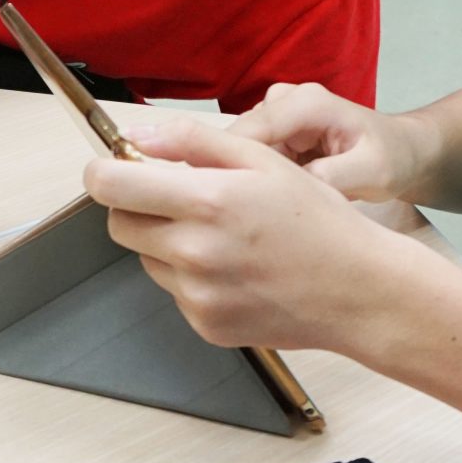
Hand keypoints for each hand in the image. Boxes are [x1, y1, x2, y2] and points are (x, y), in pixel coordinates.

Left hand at [83, 119, 421, 353]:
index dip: (103, 171)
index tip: (112, 167)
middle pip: (121, 224)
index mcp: (208, 202)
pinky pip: (176, 292)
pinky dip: (193, 277)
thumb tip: (135, 137)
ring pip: (148, 258)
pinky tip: (237, 269)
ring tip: (223, 236)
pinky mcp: (205, 326)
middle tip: (181, 198)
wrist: (358, 291)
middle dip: (137, 205)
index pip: (112, 186)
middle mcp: (195, 253)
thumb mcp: (262, 160)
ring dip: (168, 242)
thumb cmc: (318, 219)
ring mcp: (198, 296)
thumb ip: (192, 141)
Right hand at [229, 80, 434, 201]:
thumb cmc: (393, 157)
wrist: (403, 151)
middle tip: (255, 218)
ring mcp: (277, 116)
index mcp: (307, 102)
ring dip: (251, 182)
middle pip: (239, 141)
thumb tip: (290, 188)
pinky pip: (251, 160)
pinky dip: (259, 182)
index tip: (226, 203)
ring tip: (275, 211)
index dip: (230, 164)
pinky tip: (279, 202)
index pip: (250, 131)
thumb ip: (331, 177)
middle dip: (241, 177)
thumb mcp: (373, 172)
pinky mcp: (275, 133)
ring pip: (241, 153)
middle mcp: (285, 100)